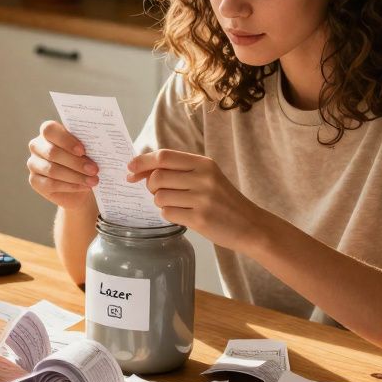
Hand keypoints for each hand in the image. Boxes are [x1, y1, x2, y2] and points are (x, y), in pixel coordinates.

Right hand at [27, 121, 98, 212]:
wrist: (80, 185)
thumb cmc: (84, 161)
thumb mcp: (88, 151)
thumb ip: (88, 145)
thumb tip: (98, 146)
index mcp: (49, 132)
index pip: (50, 130)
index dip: (65, 140)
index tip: (83, 150)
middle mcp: (37, 146)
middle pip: (52, 152)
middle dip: (75, 162)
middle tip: (94, 169)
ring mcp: (33, 163)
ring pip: (52, 170)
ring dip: (76, 176)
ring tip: (93, 180)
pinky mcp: (34, 181)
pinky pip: (51, 184)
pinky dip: (70, 186)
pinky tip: (83, 186)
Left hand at [127, 149, 264, 251]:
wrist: (251, 225)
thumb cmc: (224, 200)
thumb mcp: (208, 176)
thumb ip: (180, 170)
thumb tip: (143, 170)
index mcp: (204, 163)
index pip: (163, 156)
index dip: (142, 161)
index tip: (130, 168)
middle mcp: (203, 178)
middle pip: (157, 176)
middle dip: (150, 186)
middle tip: (157, 192)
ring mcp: (202, 199)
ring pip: (159, 196)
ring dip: (160, 202)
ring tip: (176, 204)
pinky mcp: (200, 219)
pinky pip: (168, 213)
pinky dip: (169, 215)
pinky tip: (182, 215)